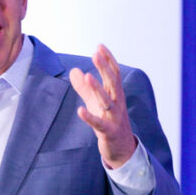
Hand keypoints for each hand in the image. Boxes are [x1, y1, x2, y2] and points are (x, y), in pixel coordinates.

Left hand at [70, 44, 136, 168]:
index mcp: (116, 94)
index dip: (108, 60)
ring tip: (87, 77)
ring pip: (107, 101)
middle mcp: (117, 103)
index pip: (115, 73)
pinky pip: (99, 123)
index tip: (99, 46)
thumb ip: (84, 88)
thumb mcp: (95, 103)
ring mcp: (114, 117)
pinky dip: (90, 117)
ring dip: (97, 89)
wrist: (122, 149)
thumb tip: (74, 70)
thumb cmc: (109, 122)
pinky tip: (80, 111)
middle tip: (96, 54)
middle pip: (112, 82)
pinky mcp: (109, 131)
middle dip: (104, 68)